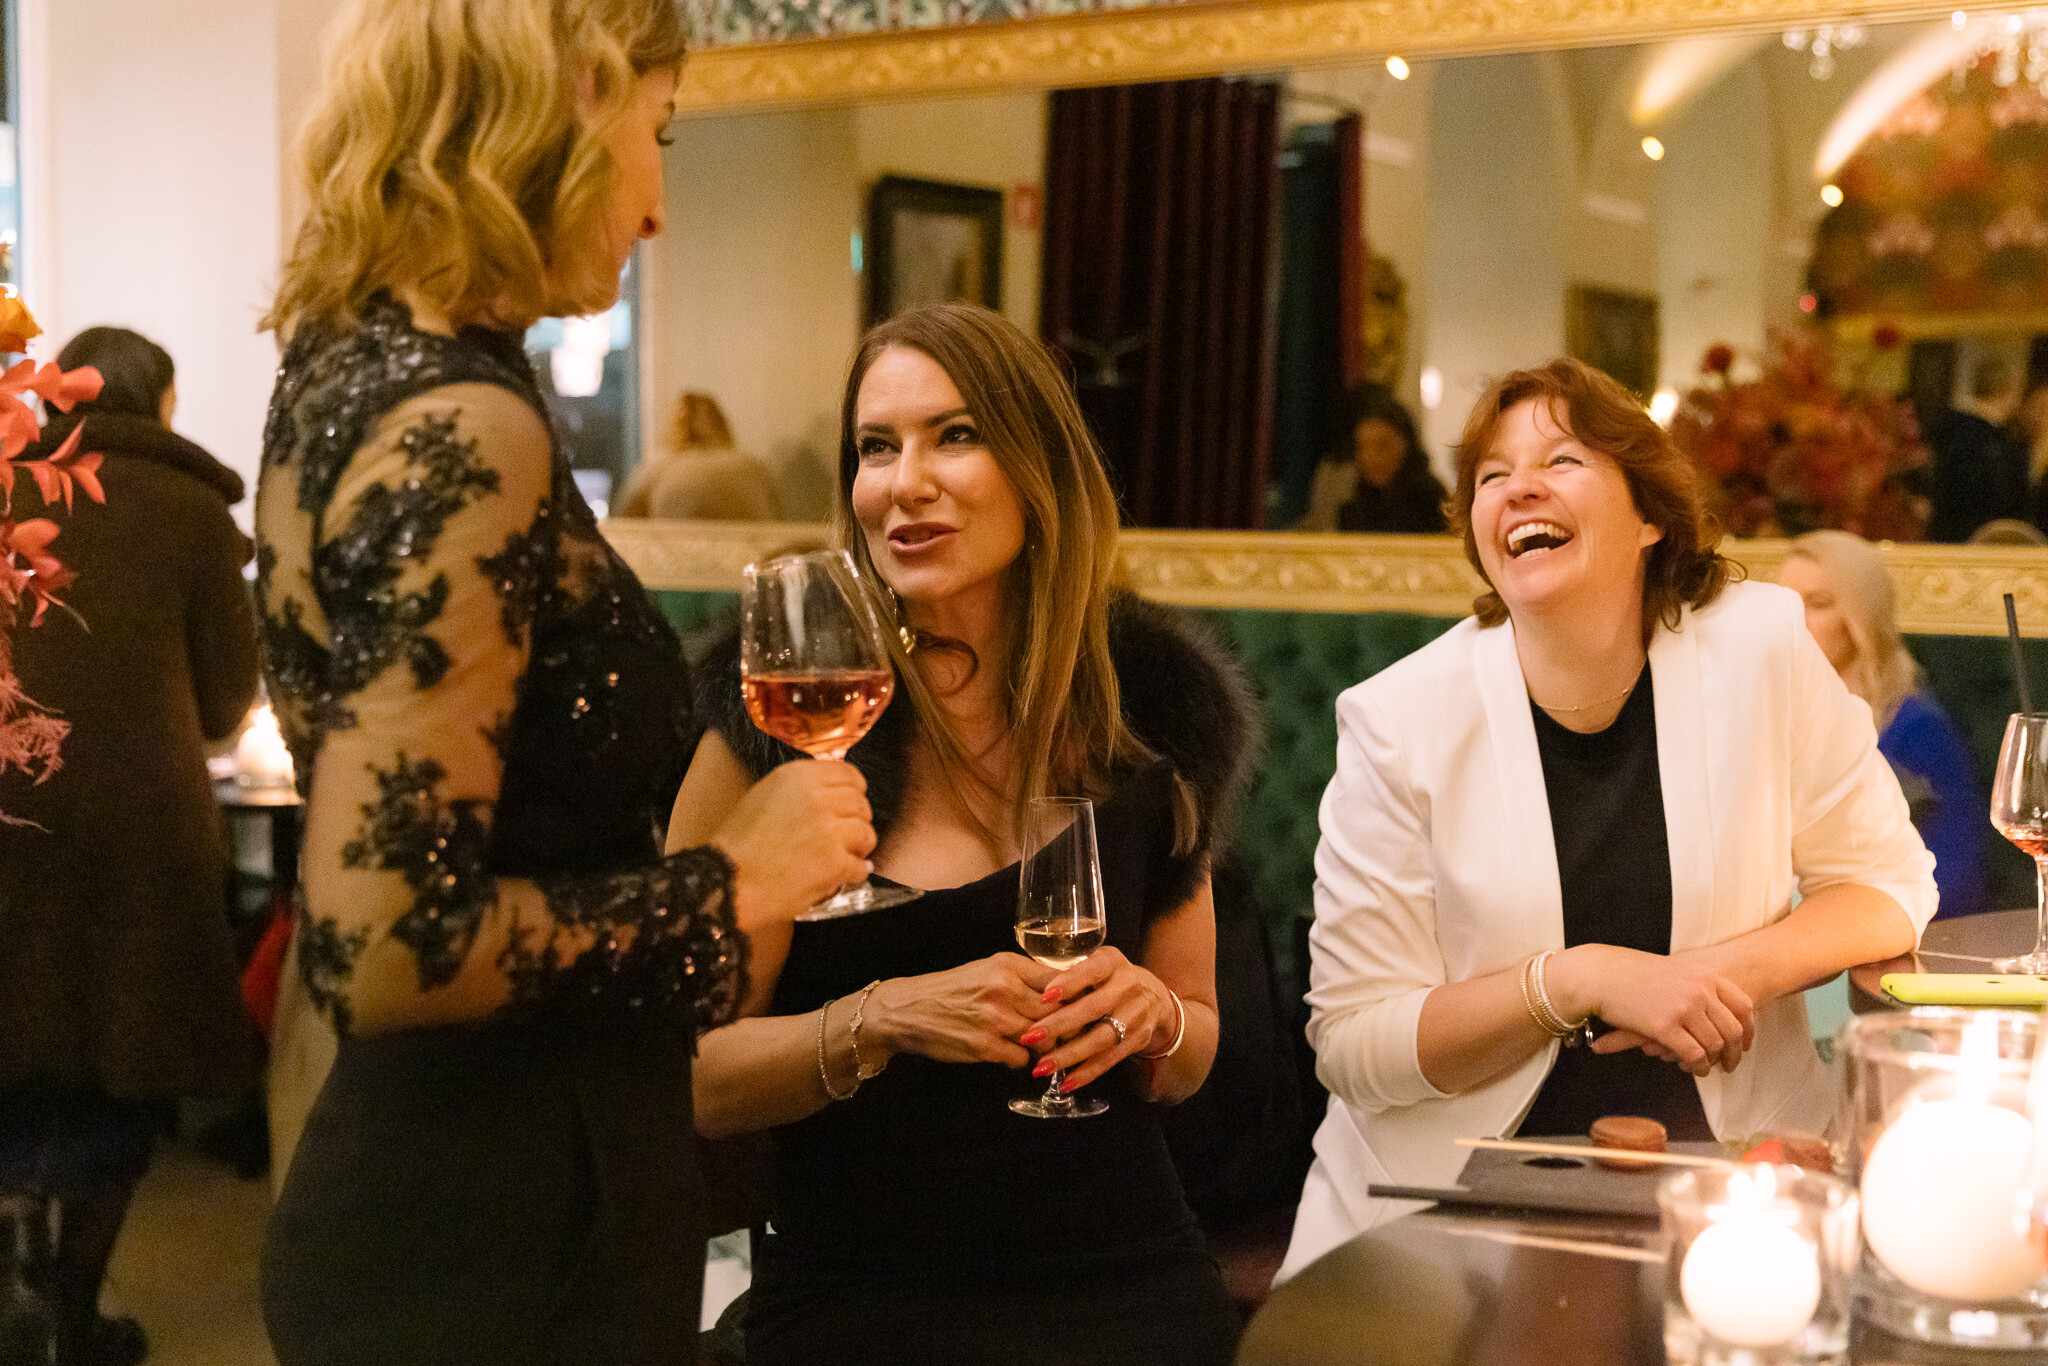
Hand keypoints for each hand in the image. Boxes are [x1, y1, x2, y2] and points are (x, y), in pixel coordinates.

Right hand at [713, 759, 874, 932]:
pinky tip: (842, 875)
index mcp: (798, 777)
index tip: (853, 802)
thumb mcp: (765, 795)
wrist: (728, 881)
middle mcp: (817, 798)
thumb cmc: (739, 843)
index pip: (849, 774)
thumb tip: (833, 789)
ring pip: (866, 833)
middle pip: (861, 803)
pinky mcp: (835, 862)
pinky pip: (860, 865)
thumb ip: (801, 788)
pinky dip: (854, 872)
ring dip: (859, 846)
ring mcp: (829, 831)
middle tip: (847, 835)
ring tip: (845, 855)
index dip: (855, 791)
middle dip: (857, 820)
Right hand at [866, 954, 1058, 1068]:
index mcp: (1007, 965)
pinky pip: (1022, 1058)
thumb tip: (1063, 991)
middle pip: (1058, 1011)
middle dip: (1067, 1025)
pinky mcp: (984, 1046)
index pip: (1060, 979)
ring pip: (1044, 1038)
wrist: (908, 1010)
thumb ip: (1022, 977)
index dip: (1077, 995)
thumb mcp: (987, 970)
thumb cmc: (951, 989)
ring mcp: (995, 1019)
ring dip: (1045, 1046)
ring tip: (1042, 1046)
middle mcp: (1004, 988)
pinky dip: (1022, 1059)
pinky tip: (1013, 1053)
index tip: (1086, 1005)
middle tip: (1072, 1033)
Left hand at [1019, 947, 1174, 1091]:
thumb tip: (1032, 993)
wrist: (1154, 998)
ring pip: (1101, 1039)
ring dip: (1069, 1055)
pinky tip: (1065, 1082)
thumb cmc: (1109, 979)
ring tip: (1042, 1066)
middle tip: (1030, 1036)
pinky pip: (1110, 1059)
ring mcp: (1136, 1015)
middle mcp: (1128, 987)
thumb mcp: (1095, 965)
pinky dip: (1087, 1073)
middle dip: (1059, 1024)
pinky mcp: (1138, 1039)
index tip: (1044, 996)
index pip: (1092, 970)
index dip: (1069, 982)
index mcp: (1113, 962)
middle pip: (1093, 1008)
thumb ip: (1071, 975)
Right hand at [1549, 945, 1754, 1076]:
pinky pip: (1694, 1054)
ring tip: (1706, 1069)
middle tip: (1730, 1065)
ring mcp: (1684, 1008)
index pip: (1743, 1006)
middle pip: (1732, 1030)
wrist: (1601, 974)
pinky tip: (1693, 1069)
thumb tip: (1714, 1008)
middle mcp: (1700, 991)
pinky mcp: (1666, 1027)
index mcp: (1705, 976)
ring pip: (1715, 1045)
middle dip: (1734, 1053)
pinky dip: (1698, 1066)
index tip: (1745, 1044)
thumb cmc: (1632, 973)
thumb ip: (1696, 986)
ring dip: (1714, 1062)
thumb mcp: (1674, 972)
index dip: (1748, 1029)